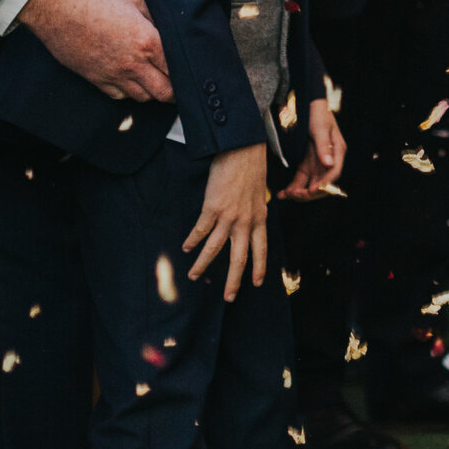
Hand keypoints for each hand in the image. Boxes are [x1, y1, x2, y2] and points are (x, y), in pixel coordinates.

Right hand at [16, 0, 173, 102]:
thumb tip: (164, 30)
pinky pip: (119, 96)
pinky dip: (129, 92)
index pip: (176, 67)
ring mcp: (113, 74)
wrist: (58, 8)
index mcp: (147, 40)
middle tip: (178, 85)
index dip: (186, 71)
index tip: (189, 71)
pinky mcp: (96, 79)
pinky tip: (131, 81)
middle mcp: (132, 62)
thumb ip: (153, 17)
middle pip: (163, 91)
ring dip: (152, 92)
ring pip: (143, 97)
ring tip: (156, 82)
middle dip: (175, 91)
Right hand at [186, 143, 269, 300]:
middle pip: (240, 258)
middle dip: (234, 280)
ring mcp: (229, 216)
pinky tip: (187, 248)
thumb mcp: (259, 193)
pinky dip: (192, 241)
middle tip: (229, 298)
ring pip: (215, 249)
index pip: (261, 249)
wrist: (243, 149)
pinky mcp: (213, 208)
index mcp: (260, 218)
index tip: (257, 283)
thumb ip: (254, 210)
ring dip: (203, 264)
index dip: (259, 268)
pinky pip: (200, 231)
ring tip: (194, 276)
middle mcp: (246, 221)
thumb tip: (249, 221)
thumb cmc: (251, 168)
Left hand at [280, 98, 343, 199]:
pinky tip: (283, 193)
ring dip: (299, 192)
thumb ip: (324, 146)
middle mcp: (329, 160)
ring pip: (310, 183)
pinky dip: (293, 187)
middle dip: (310, 191)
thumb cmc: (317, 113)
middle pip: (322, 182)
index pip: (334, 172)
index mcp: (337, 151)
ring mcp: (316, 163)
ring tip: (286, 195)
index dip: (324, 184)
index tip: (312, 190)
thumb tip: (329, 164)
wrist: (305, 104)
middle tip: (295, 194)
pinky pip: (300, 179)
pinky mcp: (306, 163)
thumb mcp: (320, 128)